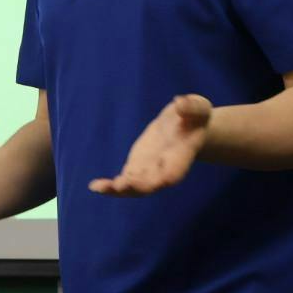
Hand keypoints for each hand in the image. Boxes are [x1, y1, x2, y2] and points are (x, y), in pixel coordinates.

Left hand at [90, 94, 211, 196]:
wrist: (187, 128)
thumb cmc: (195, 117)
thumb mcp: (198, 107)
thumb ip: (191, 107)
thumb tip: (180, 103)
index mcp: (180, 157)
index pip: (172, 172)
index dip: (162, 178)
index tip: (153, 180)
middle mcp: (163, 169)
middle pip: (150, 184)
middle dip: (136, 186)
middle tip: (119, 185)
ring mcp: (149, 170)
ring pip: (133, 187)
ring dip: (117, 190)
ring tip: (98, 187)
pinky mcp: (136, 167)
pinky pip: (124, 180)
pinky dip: (111, 186)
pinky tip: (94, 186)